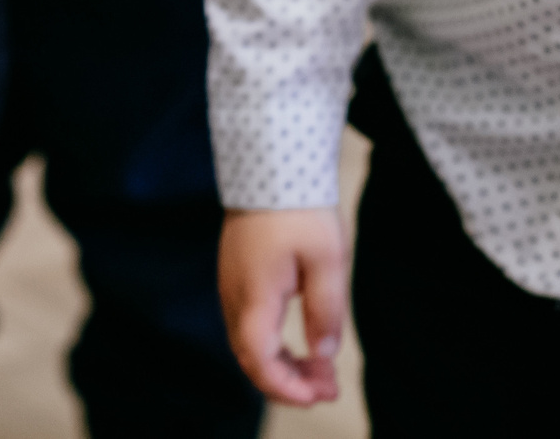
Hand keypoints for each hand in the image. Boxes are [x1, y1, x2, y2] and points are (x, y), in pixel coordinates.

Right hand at [219, 206, 346, 405]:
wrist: (271, 163)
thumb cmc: (301, 207)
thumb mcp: (328, 258)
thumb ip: (326, 309)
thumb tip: (324, 354)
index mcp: (255, 297)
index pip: (261, 362)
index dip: (288, 388)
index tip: (319, 395)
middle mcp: (234, 297)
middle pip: (252, 359)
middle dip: (289, 382)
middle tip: (328, 389)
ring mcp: (231, 286)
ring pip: (250, 344)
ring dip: (282, 365)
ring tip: (321, 373)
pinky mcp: (237, 276)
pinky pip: (250, 325)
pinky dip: (274, 344)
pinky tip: (301, 343)